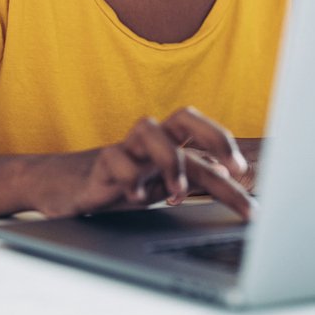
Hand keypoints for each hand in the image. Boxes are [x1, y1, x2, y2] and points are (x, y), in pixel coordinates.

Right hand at [42, 107, 253, 219]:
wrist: (67, 187)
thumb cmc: (121, 183)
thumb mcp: (162, 183)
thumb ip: (192, 176)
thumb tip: (226, 173)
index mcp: (171, 146)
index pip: (207, 144)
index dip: (231, 157)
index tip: (247, 178)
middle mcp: (151, 142)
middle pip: (184, 117)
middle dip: (214, 136)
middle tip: (231, 168)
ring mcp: (126, 149)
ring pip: (149, 129)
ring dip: (169, 160)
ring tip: (176, 194)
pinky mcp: (100, 164)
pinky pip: (114, 159)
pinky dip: (129, 177)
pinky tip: (136, 197)